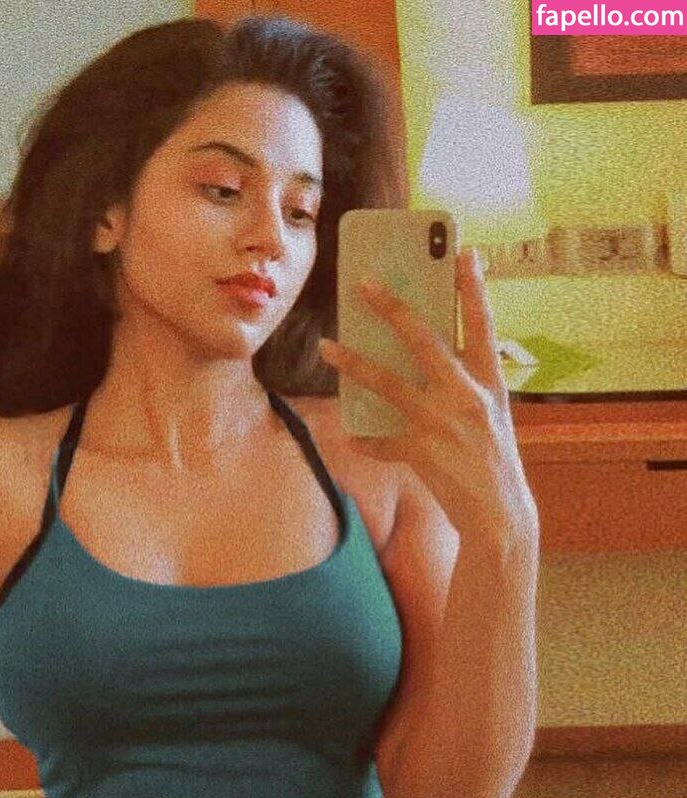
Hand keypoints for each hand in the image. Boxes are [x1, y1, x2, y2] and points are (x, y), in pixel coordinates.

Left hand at [318, 248, 537, 541]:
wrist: (500, 517)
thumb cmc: (491, 462)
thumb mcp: (488, 417)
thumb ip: (461, 387)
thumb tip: (417, 362)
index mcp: (490, 383)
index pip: (482, 326)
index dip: (473, 288)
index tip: (464, 251)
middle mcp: (468, 396)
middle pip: (424, 341)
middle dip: (393, 308)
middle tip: (364, 283)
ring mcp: (444, 423)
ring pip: (387, 382)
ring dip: (353, 362)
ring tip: (326, 346)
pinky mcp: (423, 452)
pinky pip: (381, 440)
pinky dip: (367, 439)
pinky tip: (354, 437)